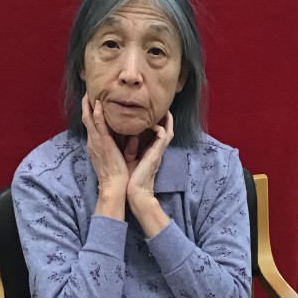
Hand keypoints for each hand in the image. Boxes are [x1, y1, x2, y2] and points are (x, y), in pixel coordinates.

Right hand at [82, 94, 128, 196]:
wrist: (113, 186)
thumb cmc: (115, 174)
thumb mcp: (113, 157)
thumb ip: (114, 145)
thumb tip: (124, 136)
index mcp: (95, 145)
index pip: (90, 125)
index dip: (89, 112)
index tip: (91, 101)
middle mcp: (92, 142)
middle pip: (86, 119)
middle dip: (85, 105)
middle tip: (87, 92)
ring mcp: (96, 142)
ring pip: (88, 119)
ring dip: (88, 105)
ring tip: (89, 92)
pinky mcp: (103, 143)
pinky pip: (98, 125)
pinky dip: (96, 113)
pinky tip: (97, 103)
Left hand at [126, 112, 173, 237]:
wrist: (134, 192)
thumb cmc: (130, 178)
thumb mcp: (129, 158)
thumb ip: (130, 147)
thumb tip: (128, 137)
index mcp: (150, 150)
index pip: (157, 132)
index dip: (157, 121)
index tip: (151, 111)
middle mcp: (156, 149)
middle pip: (167, 128)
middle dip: (166, 117)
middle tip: (162, 105)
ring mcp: (158, 151)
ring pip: (168, 130)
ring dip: (167, 119)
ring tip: (163, 108)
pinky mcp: (157, 153)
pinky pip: (162, 136)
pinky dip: (159, 127)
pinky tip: (153, 123)